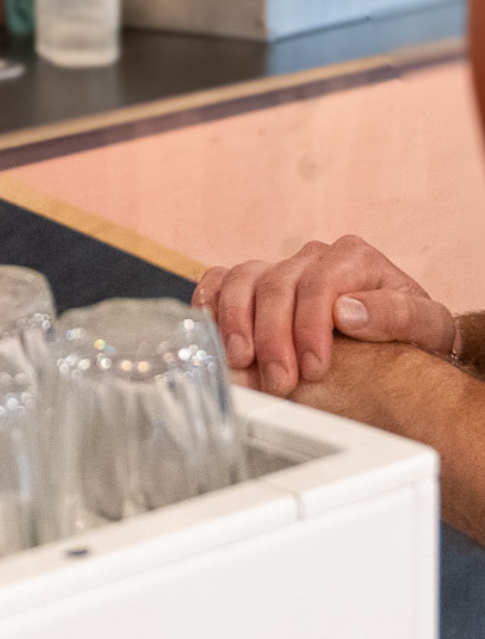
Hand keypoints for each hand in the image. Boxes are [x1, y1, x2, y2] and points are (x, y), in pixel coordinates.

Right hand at [192, 235, 454, 398]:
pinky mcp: (254, 282)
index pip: (319, 283)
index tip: (313, 368)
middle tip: (279, 382)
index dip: (309, 325)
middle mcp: (312, 256)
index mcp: (354, 258)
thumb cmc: (413, 337)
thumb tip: (347, 311)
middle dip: (272, 337)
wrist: (400, 341)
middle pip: (276, 285)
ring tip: (242, 363)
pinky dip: (209, 300)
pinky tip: (209, 328)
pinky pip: (220, 279)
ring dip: (236, 323)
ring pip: (242, 280)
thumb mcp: (428, 328)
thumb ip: (399, 315)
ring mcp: (279, 266)